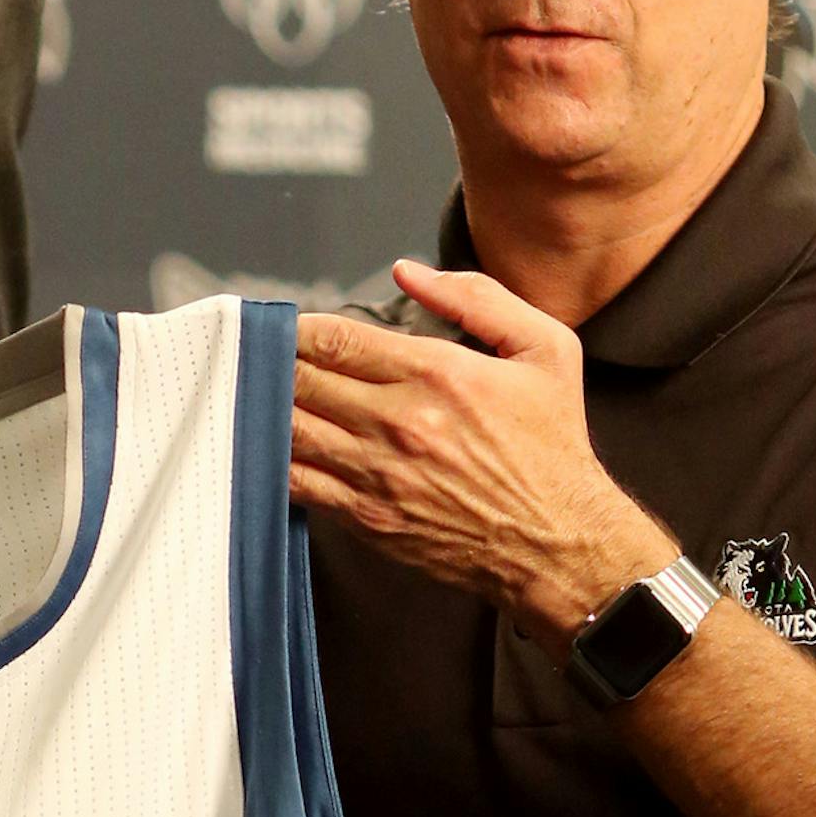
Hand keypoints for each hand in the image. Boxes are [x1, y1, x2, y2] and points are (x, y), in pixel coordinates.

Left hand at [290, 259, 673, 648]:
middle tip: (260, 357)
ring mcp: (378, 473)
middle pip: (301, 379)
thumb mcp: (545, 350)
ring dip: (264, 407)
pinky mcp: (367, 517)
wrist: (560, 543)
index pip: (335, 338)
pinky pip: (296, 481)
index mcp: (437, 372)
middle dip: (273, 362)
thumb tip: (408, 273)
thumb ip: (478, 299)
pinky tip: (266, 444)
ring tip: (255, 394)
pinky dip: (271, 459)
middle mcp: (400, 421)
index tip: (286, 327)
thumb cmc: (553, 447)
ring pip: (289, 428)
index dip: (297, 329)